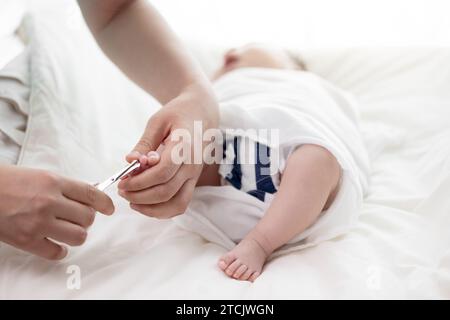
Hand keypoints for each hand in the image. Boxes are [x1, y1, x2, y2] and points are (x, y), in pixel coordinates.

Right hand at [0, 166, 113, 259]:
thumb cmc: (9, 182)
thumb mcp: (41, 176)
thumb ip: (64, 187)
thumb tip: (88, 197)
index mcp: (54, 183)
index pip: (91, 194)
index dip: (104, 203)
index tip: (108, 209)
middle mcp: (49, 202)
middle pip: (87, 217)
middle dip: (86, 218)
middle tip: (77, 217)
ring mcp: (39, 223)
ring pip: (78, 236)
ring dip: (77, 234)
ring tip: (67, 229)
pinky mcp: (27, 240)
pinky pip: (57, 252)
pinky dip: (60, 250)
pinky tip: (55, 243)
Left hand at [118, 82, 218, 217]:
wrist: (202, 114)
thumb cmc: (178, 114)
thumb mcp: (158, 121)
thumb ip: (145, 143)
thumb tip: (130, 162)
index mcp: (185, 147)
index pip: (163, 172)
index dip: (140, 180)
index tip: (122, 181)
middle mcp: (193, 165)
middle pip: (166, 191)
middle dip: (139, 195)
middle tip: (122, 190)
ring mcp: (195, 176)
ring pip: (176, 204)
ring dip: (151, 208)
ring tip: (132, 200)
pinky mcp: (193, 182)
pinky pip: (180, 204)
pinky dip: (162, 211)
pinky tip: (145, 204)